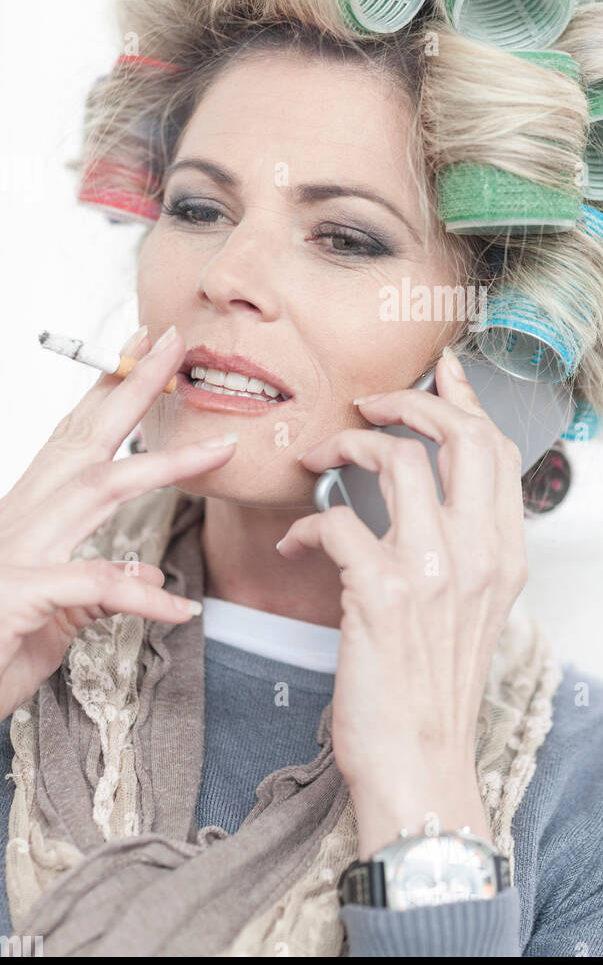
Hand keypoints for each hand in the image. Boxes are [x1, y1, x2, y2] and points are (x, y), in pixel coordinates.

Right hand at [0, 325, 238, 721]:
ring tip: (220, 447)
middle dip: (133, 389)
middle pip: (86, 442)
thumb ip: (92, 594)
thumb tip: (142, 573)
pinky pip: (94, 586)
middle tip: (173, 342)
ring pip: (99, 489)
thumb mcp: (50, 622)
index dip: (104, 396)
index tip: (137, 353)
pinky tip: (179, 607)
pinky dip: (140, 595)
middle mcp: (20, 525)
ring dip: (164, 462)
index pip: (70, 445)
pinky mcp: (20, 597)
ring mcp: (18, 555)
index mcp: (26, 522)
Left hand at [276, 345, 528, 854]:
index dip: (467, 400)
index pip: (498, 450)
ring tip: (318, 458)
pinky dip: (307, 522)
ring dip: (348, 445)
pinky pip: (338, 520)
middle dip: (412, 401)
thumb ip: (463, 549)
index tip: (441, 371)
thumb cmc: (433, 691)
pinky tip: (295, 544)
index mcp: (504, 556)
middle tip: (370, 401)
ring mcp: (435, 572)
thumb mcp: (471, 611)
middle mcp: (480, 555)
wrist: (420, 767)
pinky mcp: (382, 596)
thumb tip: (432, 495)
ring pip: (399, 460)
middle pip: (461, 436)